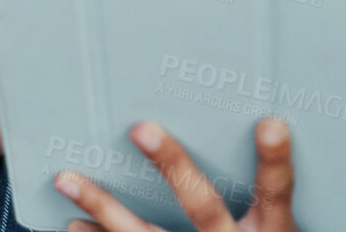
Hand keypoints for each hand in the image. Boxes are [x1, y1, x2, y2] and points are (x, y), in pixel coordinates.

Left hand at [56, 118, 297, 231]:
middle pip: (203, 207)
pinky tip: (75, 223)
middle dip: (174, 167)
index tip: (270, 124)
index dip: (274, 160)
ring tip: (69, 179)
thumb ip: (266, 194)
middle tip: (143, 129)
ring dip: (104, 206)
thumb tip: (262, 125)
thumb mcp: (276, 229)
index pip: (277, 192)